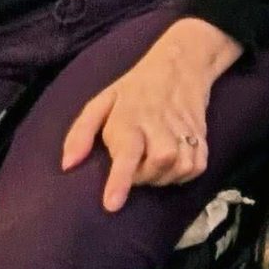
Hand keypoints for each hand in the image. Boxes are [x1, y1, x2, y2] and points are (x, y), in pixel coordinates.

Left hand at [60, 16, 241, 211]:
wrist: (180, 64)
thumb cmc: (134, 89)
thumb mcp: (101, 102)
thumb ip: (80, 133)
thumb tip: (67, 166)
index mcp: (130, 117)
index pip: (127, 153)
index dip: (119, 181)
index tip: (111, 205)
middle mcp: (159, 123)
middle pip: (159, 162)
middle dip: (143, 176)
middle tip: (133, 167)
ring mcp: (183, 128)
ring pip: (180, 166)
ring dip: (163, 176)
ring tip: (150, 166)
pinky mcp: (201, 134)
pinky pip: (196, 167)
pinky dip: (183, 173)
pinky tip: (170, 165)